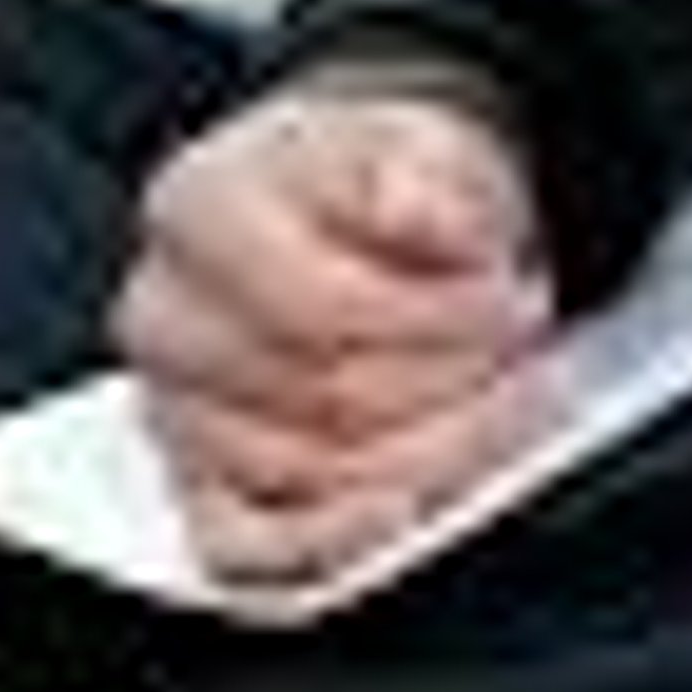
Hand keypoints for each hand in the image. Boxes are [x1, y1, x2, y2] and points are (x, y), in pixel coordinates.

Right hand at [113, 77, 554, 598]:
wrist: (377, 215)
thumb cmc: (388, 183)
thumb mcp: (424, 139)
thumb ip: (422, 176)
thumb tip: (418, 210)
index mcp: (200, 205)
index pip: (318, 301)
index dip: (435, 316)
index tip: (514, 300)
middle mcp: (166, 311)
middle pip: (325, 398)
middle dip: (452, 386)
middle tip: (525, 360)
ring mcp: (175, 408)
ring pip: (306, 477)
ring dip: (428, 454)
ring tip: (492, 406)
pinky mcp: (197, 488)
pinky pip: (244, 551)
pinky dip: (331, 544)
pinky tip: (400, 513)